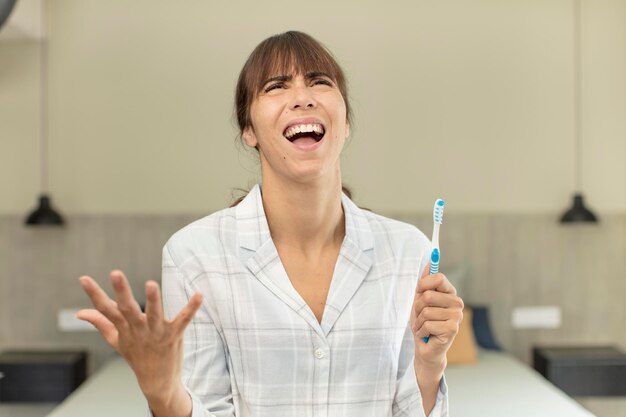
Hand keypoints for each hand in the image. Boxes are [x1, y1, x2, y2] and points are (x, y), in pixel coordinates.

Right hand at [76, 270, 202, 404]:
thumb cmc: (137, 356)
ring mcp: (157, 333)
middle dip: (122, 291)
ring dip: (153, 300)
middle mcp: (139, 329)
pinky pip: (183, 320)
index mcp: (124, 328)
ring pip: (154, 314)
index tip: (83, 278)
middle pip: (127, 309)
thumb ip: (101, 323)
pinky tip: (199, 295)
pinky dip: (191, 308)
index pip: (106, 310)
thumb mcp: (117, 340)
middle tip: (115, 273)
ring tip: (151, 284)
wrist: (157, 381)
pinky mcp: (174, 336)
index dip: (94, 294)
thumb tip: (80, 313)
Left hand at [410, 263, 463, 367]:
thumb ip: (425, 282)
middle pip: (428, 295)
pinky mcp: (453, 329)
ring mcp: (457, 316)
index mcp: (450, 293)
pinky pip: (428, 324)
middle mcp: (457, 303)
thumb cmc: (423, 322)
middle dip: (417, 308)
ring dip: (418, 322)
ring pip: (426, 311)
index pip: (439, 278)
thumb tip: (430, 263)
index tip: (419, 291)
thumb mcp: (420, 300)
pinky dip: (422, 331)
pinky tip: (426, 335)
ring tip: (423, 327)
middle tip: (420, 316)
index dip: (423, 284)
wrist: (425, 347)